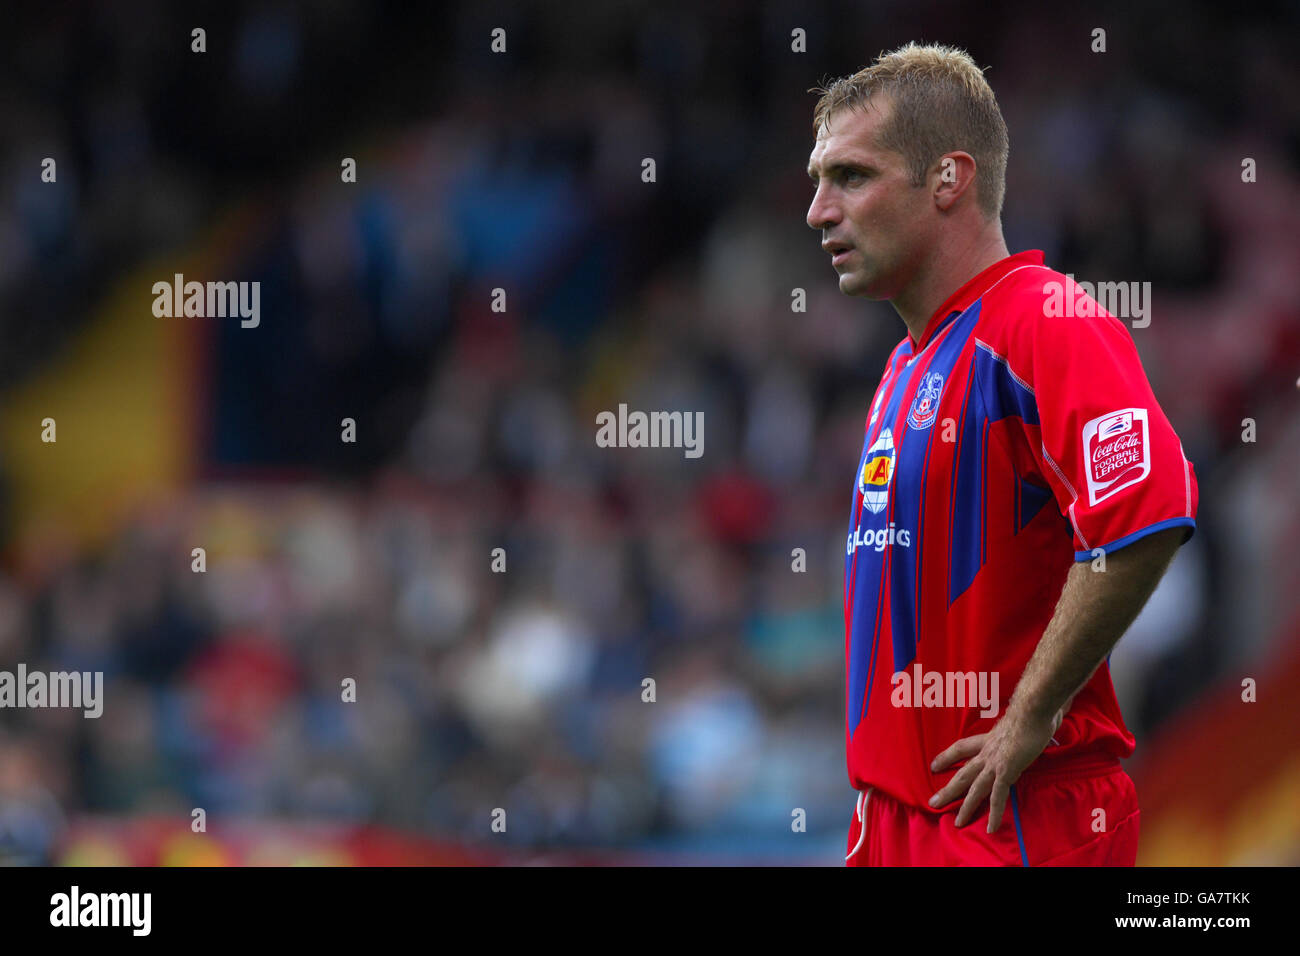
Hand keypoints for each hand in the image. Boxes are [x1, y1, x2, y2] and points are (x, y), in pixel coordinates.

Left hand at [927, 707, 1062, 832]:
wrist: (1032, 708)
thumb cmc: (1032, 708)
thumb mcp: (1022, 716)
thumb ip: (1026, 720)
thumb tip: (1045, 714)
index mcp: (989, 739)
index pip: (962, 747)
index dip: (948, 756)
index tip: (934, 765)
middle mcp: (988, 752)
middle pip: (963, 773)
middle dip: (948, 790)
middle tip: (933, 802)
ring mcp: (995, 762)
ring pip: (975, 789)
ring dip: (966, 808)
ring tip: (957, 823)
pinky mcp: (1007, 771)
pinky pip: (998, 797)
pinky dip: (995, 813)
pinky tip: (991, 828)